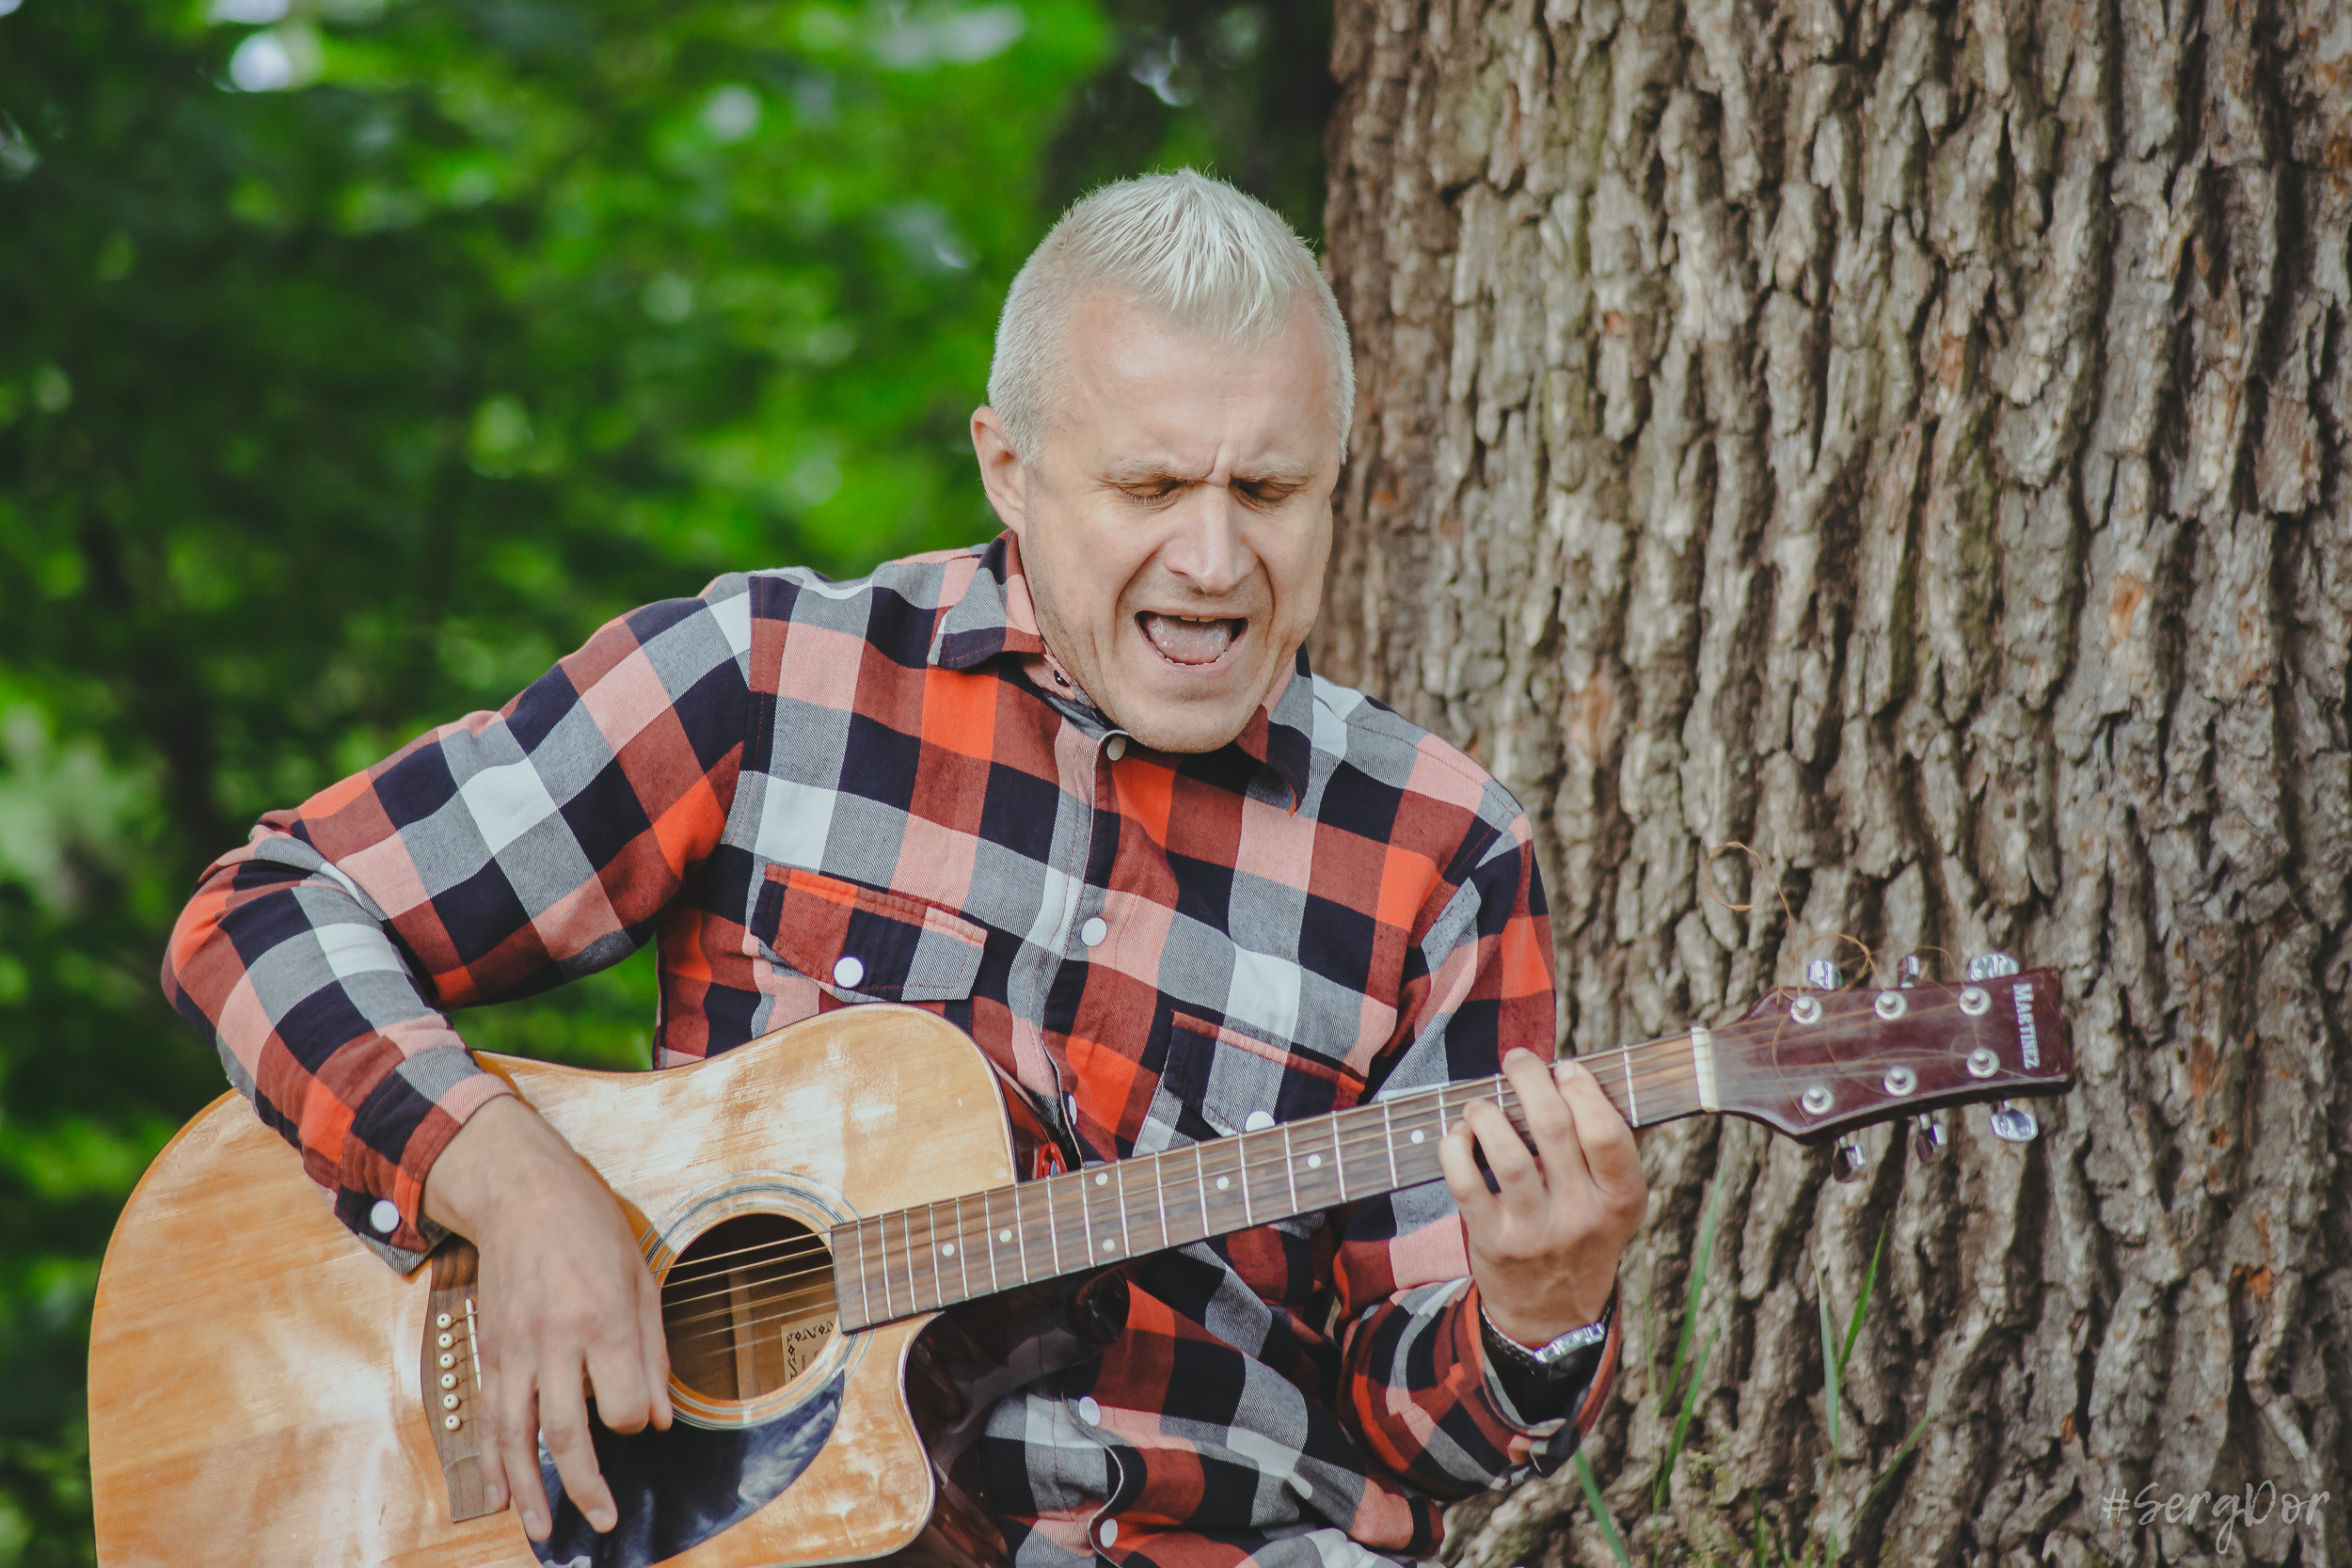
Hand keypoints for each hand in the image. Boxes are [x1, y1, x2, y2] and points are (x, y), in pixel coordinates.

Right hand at [423, 1095, 671, 1540]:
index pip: (620, 1402)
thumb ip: (652, 1354)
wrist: (521, 1193)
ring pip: (518, 1434)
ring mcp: (514, 1348)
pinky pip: (489, 1415)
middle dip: (586, 1485)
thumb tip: (659, 1420)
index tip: (637, 1417)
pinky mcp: (490, 1350)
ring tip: (546, 1529)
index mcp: (603, 1319)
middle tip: (604, 1520)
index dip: (634, 1421)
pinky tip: (502, 1491)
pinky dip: (493, 1459)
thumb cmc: (591, 1229)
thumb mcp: (641, 1278)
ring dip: (531, 1489)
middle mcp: (554, 1339)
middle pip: (566, 1431)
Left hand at [1439, 1049, 1646, 1344]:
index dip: (1582, 1089)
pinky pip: (1466, 1182)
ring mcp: (1535, 1231)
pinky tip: (1459, 1135)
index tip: (1564, 1069)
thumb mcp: (1613, 1200)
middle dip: (1529, 1079)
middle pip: (1553, 1128)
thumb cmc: (1582, 1234)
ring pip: (1507, 1153)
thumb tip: (1565, 1075)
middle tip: (1517, 1061)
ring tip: (1482, 1105)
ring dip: (1487, 1113)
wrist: (1554, 1314)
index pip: (1606, 1131)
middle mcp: (1581, 1216)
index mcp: (1620, 1199)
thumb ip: (1601, 1147)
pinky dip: (1456, 1147)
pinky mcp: (1494, 1242)